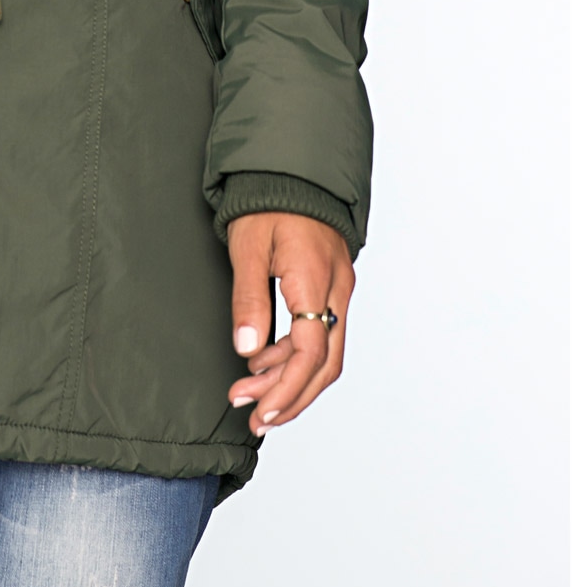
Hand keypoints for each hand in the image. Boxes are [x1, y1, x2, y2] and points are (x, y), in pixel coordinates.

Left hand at [226, 212, 354, 436]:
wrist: (289, 168)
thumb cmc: (265, 202)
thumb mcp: (248, 246)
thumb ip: (249, 299)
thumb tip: (247, 351)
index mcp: (316, 281)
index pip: (311, 353)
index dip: (287, 389)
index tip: (260, 412)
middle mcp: (337, 290)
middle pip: (325, 364)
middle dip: (290, 396)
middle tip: (255, 418)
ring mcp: (338, 289)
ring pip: (325, 353)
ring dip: (290, 379)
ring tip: (250, 395)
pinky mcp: (331, 286)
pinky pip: (322, 333)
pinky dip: (295, 355)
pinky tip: (264, 362)